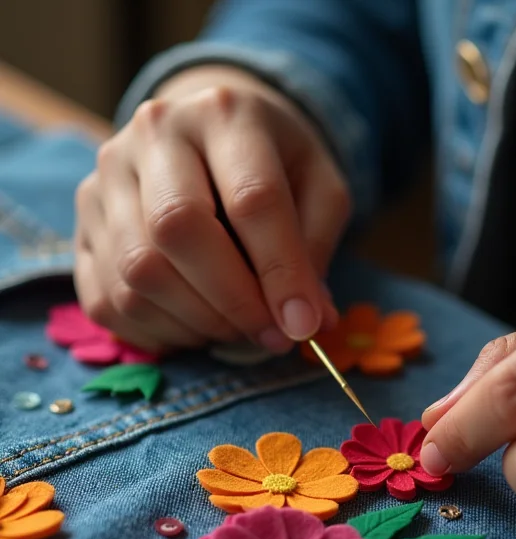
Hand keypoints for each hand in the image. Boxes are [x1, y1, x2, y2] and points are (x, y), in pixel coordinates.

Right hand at [74, 65, 348, 352]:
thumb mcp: (319, 190)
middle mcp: (153, 134)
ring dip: (197, 323)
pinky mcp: (82, 225)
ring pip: (138, 273)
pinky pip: (107, 301)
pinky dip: (159, 333)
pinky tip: (196, 327)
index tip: (302, 325)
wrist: (210, 135)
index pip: (251, 199)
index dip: (281, 273)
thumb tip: (309, 323)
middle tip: (269, 334)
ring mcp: (105, 179)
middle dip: (232, 301)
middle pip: (177, 230)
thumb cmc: (275, 166)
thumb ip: (316, 250)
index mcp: (224, 114)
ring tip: (236, 328)